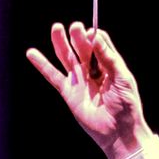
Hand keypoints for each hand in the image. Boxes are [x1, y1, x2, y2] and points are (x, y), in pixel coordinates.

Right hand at [24, 21, 151, 158]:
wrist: (118, 131)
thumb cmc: (126, 105)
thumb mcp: (122, 77)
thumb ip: (109, 57)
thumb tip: (96, 36)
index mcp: (109, 64)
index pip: (99, 44)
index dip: (95, 36)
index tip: (92, 32)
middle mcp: (93, 70)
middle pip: (82, 48)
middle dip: (78, 36)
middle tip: (75, 27)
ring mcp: (79, 80)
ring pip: (67, 57)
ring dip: (60, 43)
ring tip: (56, 28)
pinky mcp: (68, 92)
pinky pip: (53, 76)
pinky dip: (42, 65)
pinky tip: (32, 53)